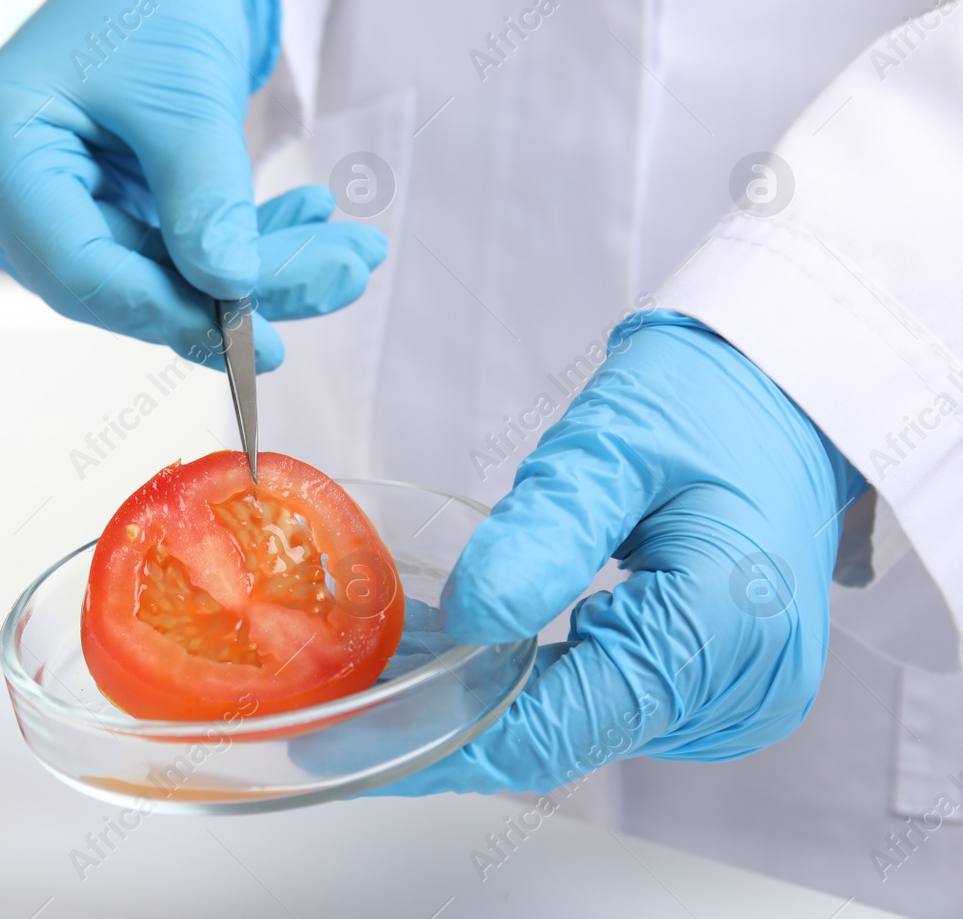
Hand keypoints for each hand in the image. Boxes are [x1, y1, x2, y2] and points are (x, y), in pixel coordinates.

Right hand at [0, 0, 386, 370]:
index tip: (261, 335)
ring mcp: (38, 214)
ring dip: (258, 272)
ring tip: (352, 251)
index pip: (78, 269)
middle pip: (122, 283)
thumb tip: (236, 294)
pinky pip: (166, 258)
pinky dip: (239, 247)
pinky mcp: (87, 219)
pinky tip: (310, 223)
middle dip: (239, 289)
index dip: (170, 311)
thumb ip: (205, 196)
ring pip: (154, 279)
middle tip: (346, 273)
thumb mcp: (186, 92)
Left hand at [374, 311, 868, 795]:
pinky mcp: (719, 690)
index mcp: (724, 629)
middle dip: (456, 720)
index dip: (451, 741)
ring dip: (494, 701)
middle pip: (566, 738)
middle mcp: (740, 689)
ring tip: (402, 662)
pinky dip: (540, 683)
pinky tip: (477, 651)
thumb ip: (544, 535)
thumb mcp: (613, 445)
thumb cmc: (711, 402)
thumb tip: (470, 619)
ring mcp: (736, 699)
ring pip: (582, 728)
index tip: (358, 745)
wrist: (789, 399)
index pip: (561, 727)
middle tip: (356, 700)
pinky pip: (610, 705)